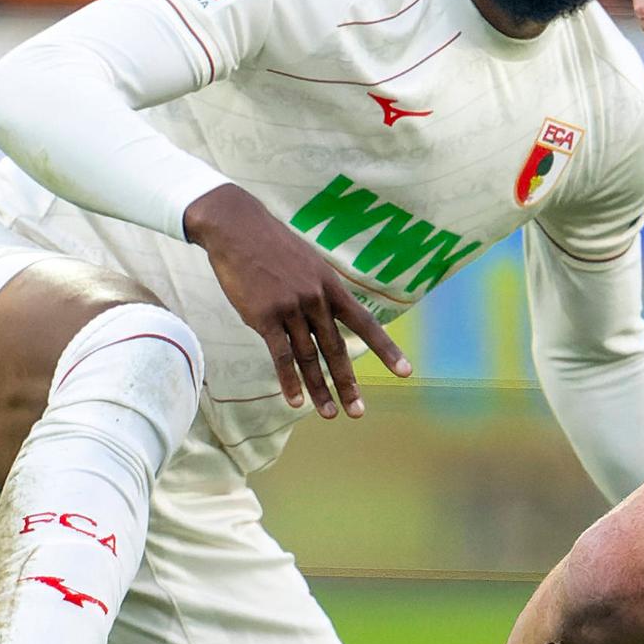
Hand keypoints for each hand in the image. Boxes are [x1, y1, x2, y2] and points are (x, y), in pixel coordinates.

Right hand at [183, 182, 406, 417]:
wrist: (238, 229)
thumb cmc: (272, 246)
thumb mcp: (308, 263)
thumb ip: (320, 290)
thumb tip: (326, 315)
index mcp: (331, 286)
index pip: (365, 323)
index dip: (386, 349)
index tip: (406, 371)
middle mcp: (316, 299)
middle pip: (337, 348)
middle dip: (348, 383)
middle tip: (358, 412)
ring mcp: (291, 308)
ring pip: (309, 357)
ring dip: (319, 389)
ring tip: (330, 414)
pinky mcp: (265, 317)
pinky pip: (280, 355)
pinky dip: (289, 380)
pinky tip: (296, 401)